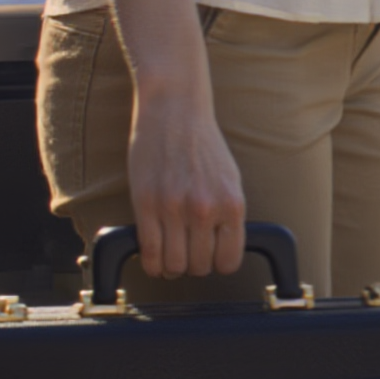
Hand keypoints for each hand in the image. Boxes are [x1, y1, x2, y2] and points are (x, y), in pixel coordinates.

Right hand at [127, 80, 246, 279]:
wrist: (175, 111)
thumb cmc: (203, 144)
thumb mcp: (230, 178)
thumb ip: (228, 213)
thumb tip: (223, 248)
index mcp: (232, 203)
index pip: (228, 261)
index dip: (217, 263)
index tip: (209, 255)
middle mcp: (206, 209)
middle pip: (199, 266)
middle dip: (192, 264)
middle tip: (186, 251)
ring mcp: (175, 208)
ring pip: (174, 265)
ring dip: (170, 266)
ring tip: (169, 252)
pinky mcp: (147, 204)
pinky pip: (149, 253)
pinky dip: (151, 262)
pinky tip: (152, 255)